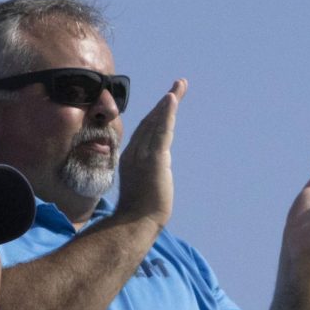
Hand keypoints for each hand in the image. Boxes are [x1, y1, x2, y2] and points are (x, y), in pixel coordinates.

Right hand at [114, 78, 186, 228]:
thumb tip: (159, 170)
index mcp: (129, 158)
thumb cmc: (138, 213)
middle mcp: (134, 153)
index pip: (144, 131)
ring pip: (157, 122)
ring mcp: (142, 155)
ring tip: (180, 86)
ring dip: (169, 102)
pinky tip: (172, 98)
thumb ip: (149, 174)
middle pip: (150, 121)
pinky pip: (162, 131)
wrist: (135, 224)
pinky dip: (167, 113)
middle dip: (165, 103)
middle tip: (179, 86)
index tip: (166, 101)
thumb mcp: (143, 187)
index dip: (156, 114)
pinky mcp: (154, 159)